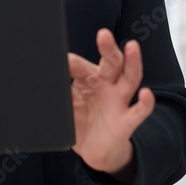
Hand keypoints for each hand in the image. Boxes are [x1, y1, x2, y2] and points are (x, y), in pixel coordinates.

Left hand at [67, 28, 154, 181]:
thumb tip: (40, 79)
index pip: (81, 65)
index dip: (71, 62)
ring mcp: (119, 101)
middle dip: (108, 48)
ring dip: (132, 62)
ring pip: (130, 78)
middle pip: (111, 62)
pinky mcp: (127, 121)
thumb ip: (58, 91)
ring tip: (131, 47)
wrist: (94, 150)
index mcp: (90, 78)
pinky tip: (146, 93)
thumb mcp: (66, 104)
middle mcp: (107, 85)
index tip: (59, 59)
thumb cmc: (81, 121)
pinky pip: (139, 111)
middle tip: (103, 34)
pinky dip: (145, 102)